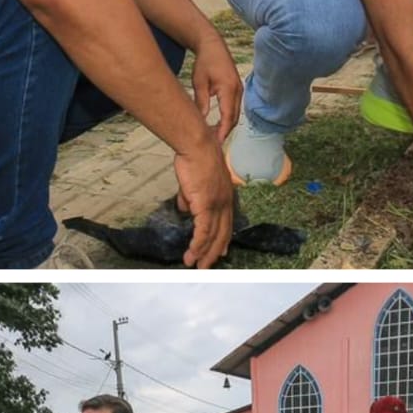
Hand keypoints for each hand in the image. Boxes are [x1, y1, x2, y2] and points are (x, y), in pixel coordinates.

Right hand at [172, 145, 234, 268]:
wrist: (197, 146)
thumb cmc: (195, 157)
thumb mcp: (193, 181)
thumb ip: (190, 197)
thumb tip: (185, 208)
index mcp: (225, 196)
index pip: (226, 223)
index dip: (223, 239)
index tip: (221, 251)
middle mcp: (225, 203)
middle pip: (223, 234)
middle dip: (214, 252)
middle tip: (207, 265)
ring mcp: (218, 205)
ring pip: (213, 236)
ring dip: (204, 253)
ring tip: (196, 265)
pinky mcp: (206, 205)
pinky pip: (203, 232)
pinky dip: (198, 245)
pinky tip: (193, 254)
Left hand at [191, 36, 242, 143]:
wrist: (213, 46)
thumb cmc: (204, 62)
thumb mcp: (199, 82)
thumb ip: (201, 101)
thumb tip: (201, 120)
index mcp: (228, 88)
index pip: (227, 116)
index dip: (223, 131)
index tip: (216, 143)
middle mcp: (237, 90)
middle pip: (234, 118)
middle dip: (225, 132)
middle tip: (214, 146)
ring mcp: (239, 90)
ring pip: (235, 114)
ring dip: (227, 126)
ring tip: (215, 139)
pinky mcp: (237, 90)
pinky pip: (235, 108)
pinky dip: (228, 118)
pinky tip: (219, 126)